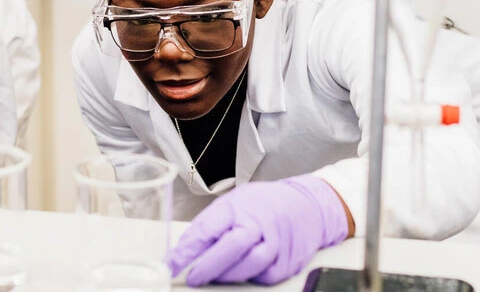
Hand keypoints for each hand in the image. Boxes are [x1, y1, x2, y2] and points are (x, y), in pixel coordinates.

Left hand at [167, 174, 348, 285]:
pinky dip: (250, 277)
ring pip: (250, 265)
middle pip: (231, 247)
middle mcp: (259, 222)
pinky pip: (265, 276)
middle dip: (207, 267)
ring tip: (215, 274)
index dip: (186, 251)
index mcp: (238, 205)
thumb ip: (210, 225)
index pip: (207, 228)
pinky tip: (243, 271)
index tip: (171, 264)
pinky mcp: (288, 261)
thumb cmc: (264, 204)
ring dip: (227, 275)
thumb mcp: (233, 202)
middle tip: (192, 277)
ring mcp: (277, 242)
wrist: (307, 206)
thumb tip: (184, 250)